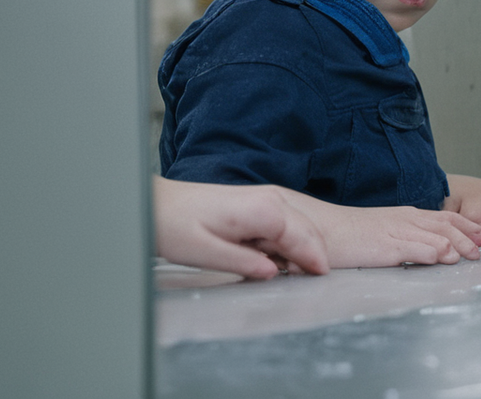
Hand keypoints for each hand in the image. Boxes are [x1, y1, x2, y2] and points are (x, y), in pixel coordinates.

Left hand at [154, 177, 329, 278]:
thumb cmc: (175, 226)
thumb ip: (244, 264)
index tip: (322, 278)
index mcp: (261, 210)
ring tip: (286, 273)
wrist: (158, 205)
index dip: (315, 259)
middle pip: (308, 230)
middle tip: (306, 282)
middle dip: (313, 256)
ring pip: (300, 226)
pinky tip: (273, 259)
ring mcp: (265, 198)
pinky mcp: (259, 203)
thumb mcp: (206, 254)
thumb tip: (273, 273)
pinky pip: (286, 225)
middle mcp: (269, 199)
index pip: (303, 237)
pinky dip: (289, 243)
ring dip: (301, 250)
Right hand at [285, 193, 480, 267]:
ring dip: (459, 245)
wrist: (319, 228)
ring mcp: (396, 231)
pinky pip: (414, 247)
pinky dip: (434, 252)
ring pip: (436, 234)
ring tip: (474, 255)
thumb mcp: (379, 232)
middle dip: (470, 235)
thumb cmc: (345, 234)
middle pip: (446, 224)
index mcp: (402, 215)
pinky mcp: (385, 245)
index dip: (465, 226)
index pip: (442, 217)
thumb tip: (422, 249)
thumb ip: (401, 238)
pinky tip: (447, 258)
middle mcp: (403, 219)